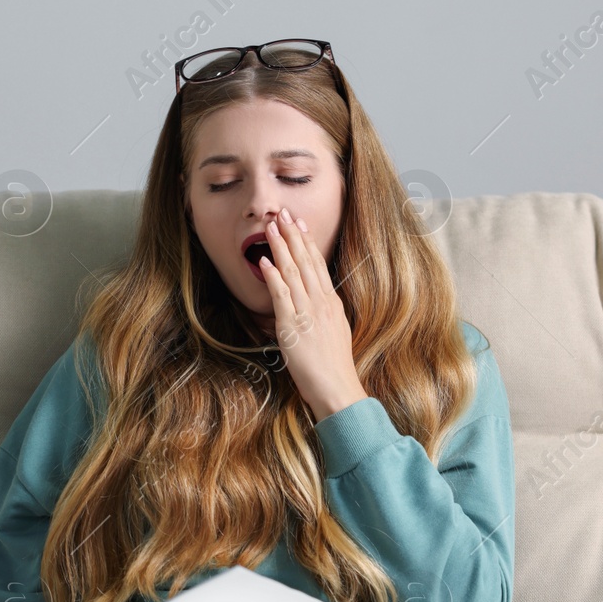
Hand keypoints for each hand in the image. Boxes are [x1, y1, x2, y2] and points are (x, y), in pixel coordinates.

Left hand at [257, 206, 367, 422]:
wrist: (337, 388)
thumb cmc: (334, 367)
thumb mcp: (335, 333)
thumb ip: (325, 314)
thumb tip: (319, 302)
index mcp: (332, 303)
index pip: (318, 265)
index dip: (307, 243)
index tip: (299, 224)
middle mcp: (321, 302)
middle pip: (306, 261)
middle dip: (293, 235)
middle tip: (284, 213)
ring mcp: (307, 313)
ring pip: (293, 272)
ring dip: (281, 248)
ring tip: (271, 227)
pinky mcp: (293, 326)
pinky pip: (282, 296)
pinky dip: (272, 276)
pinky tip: (265, 261)